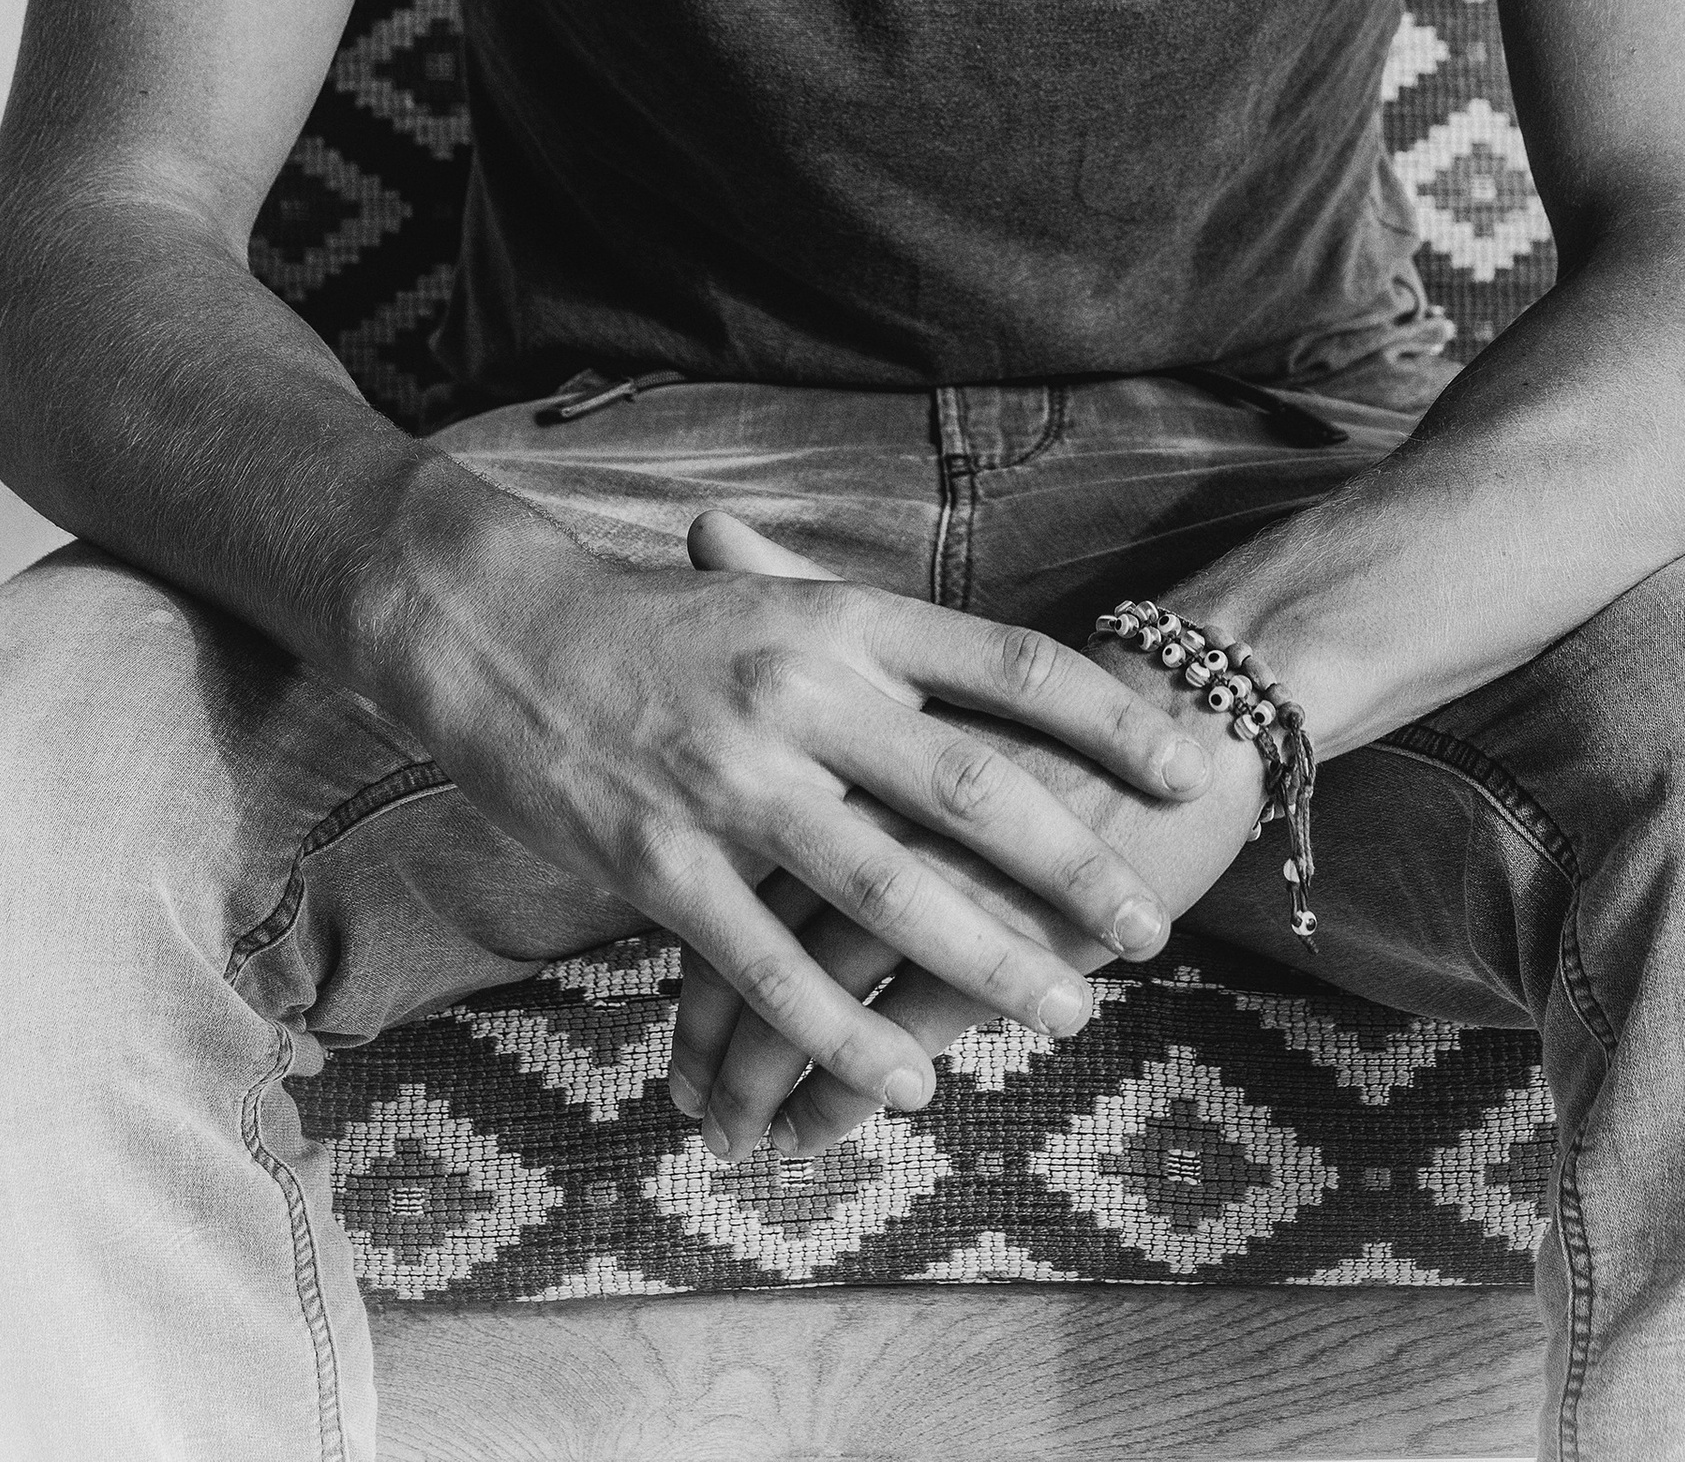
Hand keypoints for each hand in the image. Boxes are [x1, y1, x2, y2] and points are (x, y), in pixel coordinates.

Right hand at [399, 481, 1214, 1136]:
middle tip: (1150, 926)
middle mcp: (799, 692)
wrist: (497, 632)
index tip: (1188, 766)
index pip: (1008, 663)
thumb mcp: (781, 603)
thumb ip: (882, 654)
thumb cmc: (657, 623)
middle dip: (1073, 865)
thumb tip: (1010, 701)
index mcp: (840, 619)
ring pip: (885, 888)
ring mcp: (729, 780)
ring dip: (984, 961)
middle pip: (970, 784)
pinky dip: (845, 1033)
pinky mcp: (661, 863)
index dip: (1107, 719)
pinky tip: (909, 1081)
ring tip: (1066, 1013)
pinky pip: (770, 968)